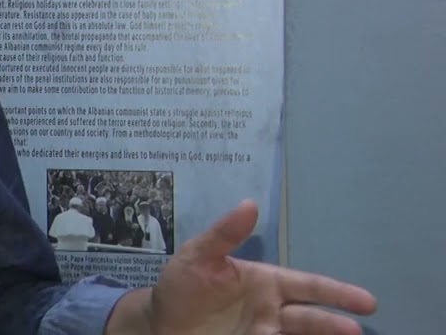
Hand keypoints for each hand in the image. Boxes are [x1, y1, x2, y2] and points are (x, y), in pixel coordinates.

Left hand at [145, 200, 375, 333]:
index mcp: (265, 282)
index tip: (367, 301)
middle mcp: (270, 309)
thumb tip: (250, 204)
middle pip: (310, 317)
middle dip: (333, 323)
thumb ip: (224, 234)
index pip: (307, 286)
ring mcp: (262, 332)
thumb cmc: (182, 285)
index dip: (336, 292)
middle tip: (357, 329)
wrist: (158, 322)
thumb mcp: (198, 255)